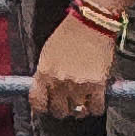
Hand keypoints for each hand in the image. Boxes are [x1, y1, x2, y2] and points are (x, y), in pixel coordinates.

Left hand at [35, 0, 118, 120]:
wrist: (91, 22)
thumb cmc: (70, 34)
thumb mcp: (48, 53)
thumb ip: (45, 73)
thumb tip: (44, 91)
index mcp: (44, 73)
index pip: (37, 102)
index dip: (42, 107)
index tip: (47, 106)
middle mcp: (59, 82)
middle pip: (58, 111)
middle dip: (62, 108)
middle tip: (68, 102)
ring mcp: (79, 85)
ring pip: (77, 112)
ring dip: (80, 109)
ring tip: (83, 102)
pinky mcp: (97, 85)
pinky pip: (96, 108)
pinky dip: (96, 107)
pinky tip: (96, 100)